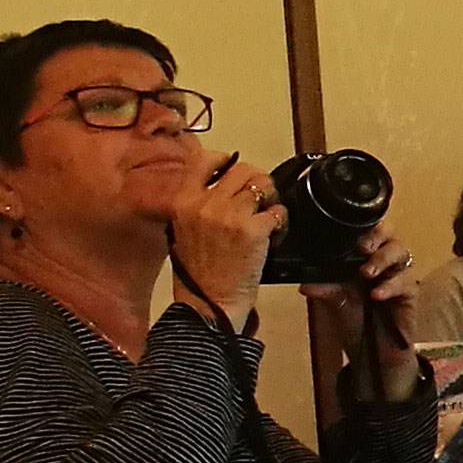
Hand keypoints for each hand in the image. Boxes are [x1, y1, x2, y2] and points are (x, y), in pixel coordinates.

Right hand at [164, 153, 283, 320]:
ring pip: (263, 184)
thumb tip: (220, 180)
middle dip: (256, 182)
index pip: (204, 159)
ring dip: (270, 198)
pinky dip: (280, 221)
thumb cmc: (197, 271)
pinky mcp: (253, 229)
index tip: (233, 168)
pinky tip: (273, 233)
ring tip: (265, 216)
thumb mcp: (182, 229)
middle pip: (243, 169)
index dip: (225, 160)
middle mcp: (204, 203)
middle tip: (258, 201)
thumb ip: (196, 204)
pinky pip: (278, 210)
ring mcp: (229, 215)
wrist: (209, 303)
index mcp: (183, 201)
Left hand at [303, 223, 424, 406]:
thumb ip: (324, 289)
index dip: (362, 229)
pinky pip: (405, 282)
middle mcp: (382, 263)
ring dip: (383, 259)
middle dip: (377, 236)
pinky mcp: (409, 293)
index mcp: (362, 259)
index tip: (347, 237)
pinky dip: (391, 286)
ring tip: (367, 272)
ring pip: (401, 253)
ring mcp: (397, 276)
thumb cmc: (355, 322)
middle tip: (363, 248)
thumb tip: (306, 283)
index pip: (367, 232)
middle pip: (389, 236)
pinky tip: (377, 294)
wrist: (370, 354)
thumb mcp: (334, 303)